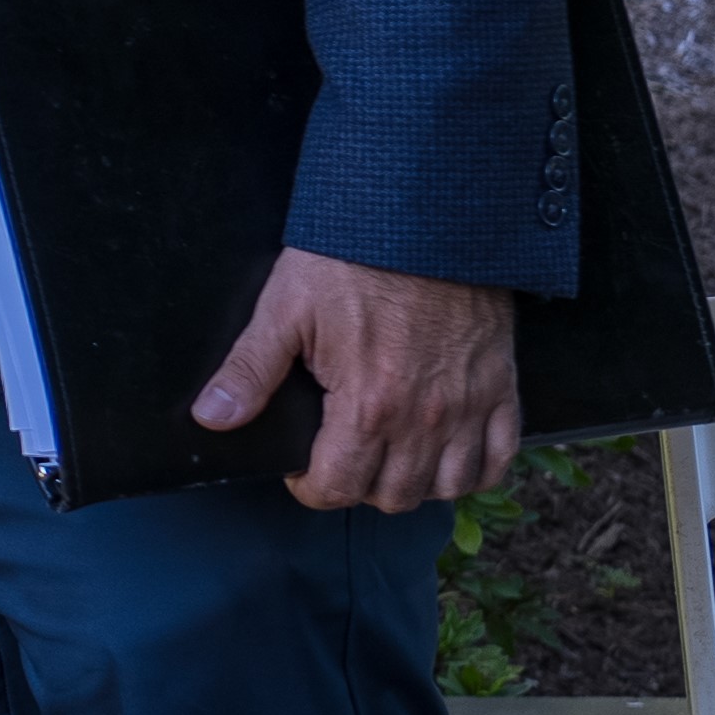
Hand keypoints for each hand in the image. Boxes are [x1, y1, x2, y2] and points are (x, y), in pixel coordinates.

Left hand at [191, 247, 518, 512]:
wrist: (421, 219)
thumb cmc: (350, 260)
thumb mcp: (286, 309)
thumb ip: (251, 370)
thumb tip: (212, 418)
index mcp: (368, 404)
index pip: (338, 487)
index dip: (311, 487)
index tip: (302, 471)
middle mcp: (425, 418)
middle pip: (393, 496)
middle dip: (358, 486)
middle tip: (341, 456)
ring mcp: (470, 406)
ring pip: (447, 488)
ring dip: (415, 484)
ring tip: (388, 457)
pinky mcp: (501, 388)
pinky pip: (499, 460)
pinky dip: (475, 471)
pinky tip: (447, 455)